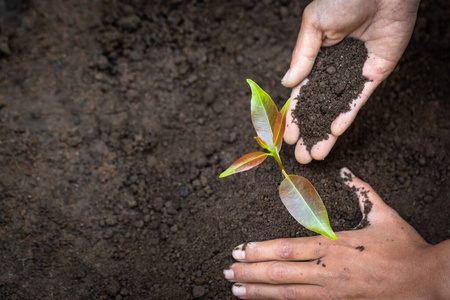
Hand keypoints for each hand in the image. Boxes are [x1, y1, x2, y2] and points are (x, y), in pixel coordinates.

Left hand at [224, 168, 449, 298]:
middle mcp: (327, 271)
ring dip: (259, 292)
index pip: (286, 248)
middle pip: (279, 273)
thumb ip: (362, 191)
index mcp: (333, 246)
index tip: (239, 251)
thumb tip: (347, 172)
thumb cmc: (404, 247)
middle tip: (227, 273)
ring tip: (236, 290)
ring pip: (287, 294)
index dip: (258, 251)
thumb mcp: (383, 214)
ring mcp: (332, 293)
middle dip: (250, 273)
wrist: (427, 281)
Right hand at [283, 0, 419, 163]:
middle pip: (319, 107)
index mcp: (316, 58)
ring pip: (337, 109)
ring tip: (316, 154)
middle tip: (301, 155)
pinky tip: (335, 132)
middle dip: (310, 132)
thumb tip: (287, 84)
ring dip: (327, 132)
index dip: (295, 115)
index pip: (303, 94)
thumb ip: (302, 56)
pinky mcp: (374, 73)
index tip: (288, 136)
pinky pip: (359, 98)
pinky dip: (347, 115)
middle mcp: (334, 69)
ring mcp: (354, 73)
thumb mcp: (313, 24)